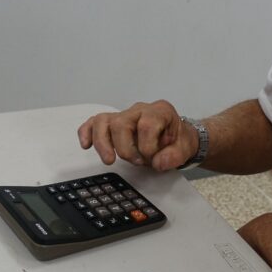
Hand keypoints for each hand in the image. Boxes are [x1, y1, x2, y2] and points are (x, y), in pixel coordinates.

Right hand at [78, 100, 197, 170]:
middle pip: (121, 123)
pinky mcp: (113, 123)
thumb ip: (174, 156)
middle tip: (138, 162)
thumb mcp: (185, 149)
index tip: (152, 158)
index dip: (147, 146)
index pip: (147, 125)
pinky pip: (94, 123)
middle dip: (126, 149)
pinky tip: (85, 145)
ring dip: (103, 143)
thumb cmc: (177, 140)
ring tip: (109, 160)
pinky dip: (87, 132)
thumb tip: (158, 162)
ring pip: (103, 121)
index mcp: (159, 111)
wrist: (175, 138)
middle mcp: (139, 110)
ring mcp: (124, 115)